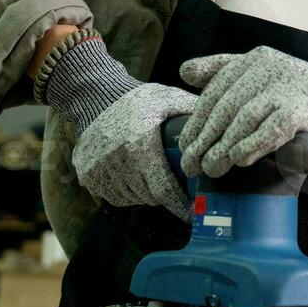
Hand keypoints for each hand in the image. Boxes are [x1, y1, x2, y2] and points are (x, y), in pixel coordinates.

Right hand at [72, 83, 196, 219]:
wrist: (95, 95)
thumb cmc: (137, 98)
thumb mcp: (167, 98)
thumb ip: (192, 111)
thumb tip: (221, 124)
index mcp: (140, 146)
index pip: (163, 190)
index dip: (178, 204)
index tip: (190, 211)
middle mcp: (117, 162)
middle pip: (149, 196)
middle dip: (164, 195)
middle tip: (172, 184)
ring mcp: (98, 170)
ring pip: (130, 198)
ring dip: (144, 194)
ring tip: (150, 176)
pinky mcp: (86, 174)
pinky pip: (111, 196)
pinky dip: (125, 193)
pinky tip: (132, 176)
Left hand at [177, 47, 307, 178]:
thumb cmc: (295, 93)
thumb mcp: (260, 76)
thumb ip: (223, 71)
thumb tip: (184, 72)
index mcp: (256, 58)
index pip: (217, 89)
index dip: (198, 118)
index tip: (185, 144)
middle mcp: (272, 66)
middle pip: (228, 105)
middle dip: (206, 137)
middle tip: (192, 164)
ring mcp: (290, 85)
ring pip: (247, 117)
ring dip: (224, 146)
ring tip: (212, 167)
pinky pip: (275, 127)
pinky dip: (254, 144)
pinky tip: (239, 159)